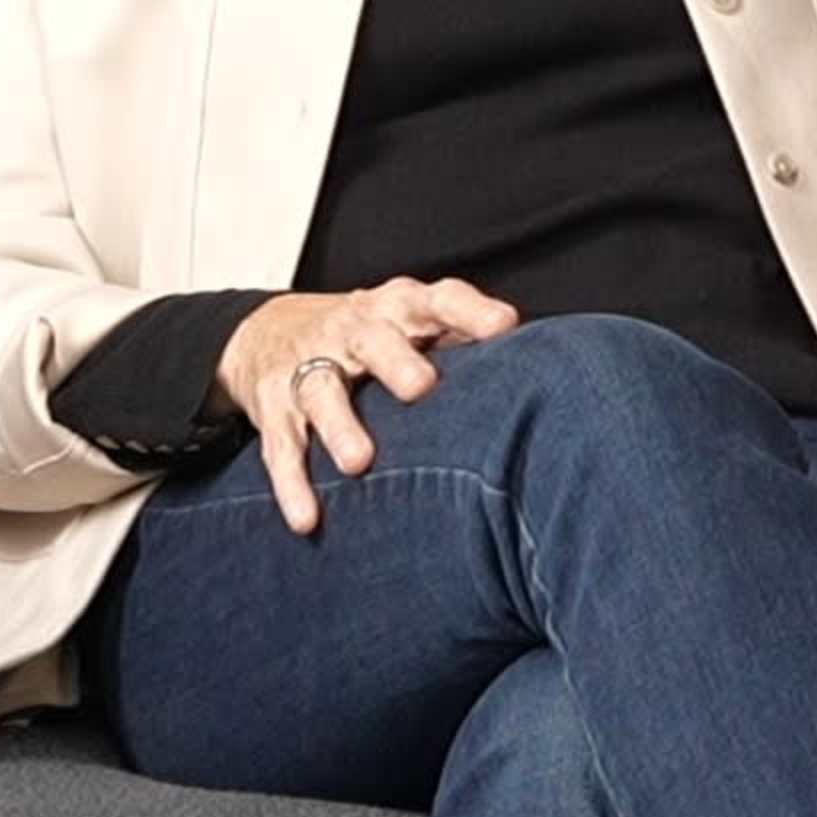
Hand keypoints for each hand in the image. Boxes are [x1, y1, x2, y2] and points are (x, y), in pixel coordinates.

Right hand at [215, 276, 521, 534]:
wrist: (267, 332)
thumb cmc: (371, 335)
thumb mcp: (414, 325)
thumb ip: (467, 342)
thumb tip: (549, 372)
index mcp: (398, 307)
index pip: (437, 298)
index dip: (470, 310)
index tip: (505, 327)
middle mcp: (353, 330)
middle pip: (374, 339)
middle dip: (397, 361)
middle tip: (422, 387)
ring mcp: (309, 365)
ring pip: (321, 389)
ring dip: (340, 425)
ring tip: (360, 462)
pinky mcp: (273, 406)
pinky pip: (281, 446)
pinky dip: (291, 483)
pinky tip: (308, 518)